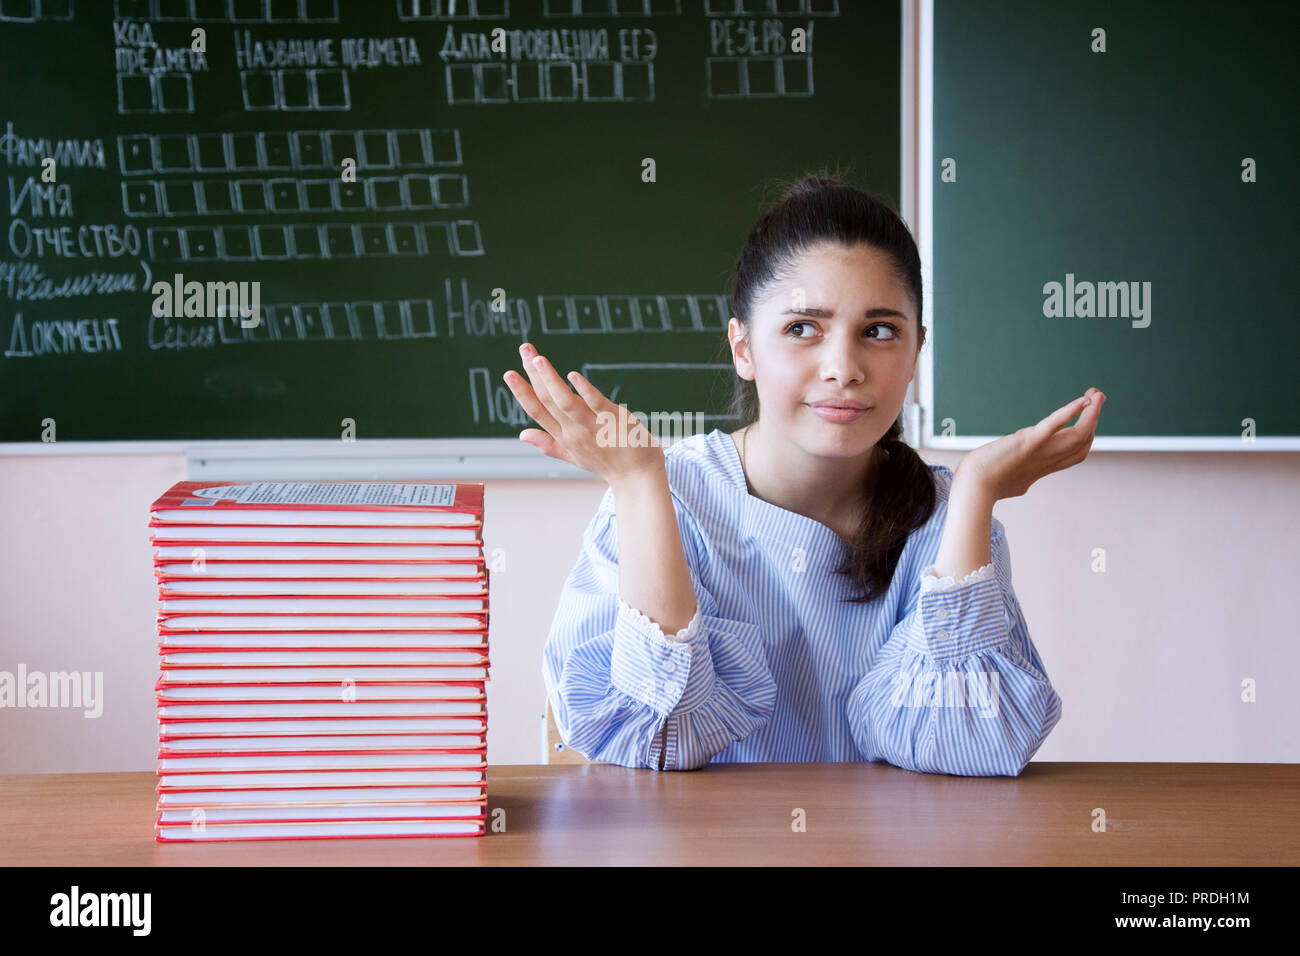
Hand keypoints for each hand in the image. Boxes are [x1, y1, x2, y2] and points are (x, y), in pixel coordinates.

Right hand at [503, 342, 664, 486]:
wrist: (637, 478)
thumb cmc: (607, 464)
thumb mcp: (573, 456)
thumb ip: (548, 443)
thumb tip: (522, 434)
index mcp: (563, 437)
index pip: (537, 411)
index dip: (521, 392)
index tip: (508, 373)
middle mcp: (573, 432)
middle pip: (548, 399)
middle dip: (533, 373)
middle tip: (523, 349)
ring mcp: (593, 426)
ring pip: (566, 401)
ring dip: (551, 380)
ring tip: (538, 358)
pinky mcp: (613, 420)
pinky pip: (596, 403)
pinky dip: (584, 390)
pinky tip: (573, 376)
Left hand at [956, 388, 1105, 499]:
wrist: (971, 488)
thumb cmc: (982, 486)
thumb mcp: (1009, 484)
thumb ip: (1018, 480)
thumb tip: (1019, 485)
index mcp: (1042, 467)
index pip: (1075, 453)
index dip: (1087, 435)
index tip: (1090, 418)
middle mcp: (1046, 461)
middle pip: (1082, 442)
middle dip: (1093, 418)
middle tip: (1098, 396)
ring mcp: (1039, 452)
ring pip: (1077, 435)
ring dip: (1091, 413)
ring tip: (1098, 394)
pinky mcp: (1027, 443)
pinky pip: (1053, 427)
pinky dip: (1068, 413)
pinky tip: (1083, 400)